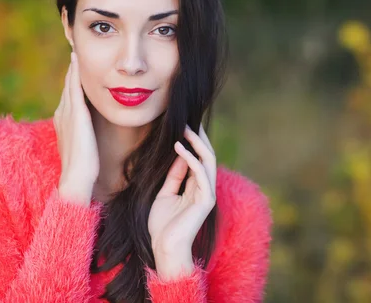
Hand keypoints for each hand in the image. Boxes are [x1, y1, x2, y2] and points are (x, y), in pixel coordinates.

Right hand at [54, 52, 99, 203]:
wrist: (76, 180)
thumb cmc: (85, 169)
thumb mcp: (84, 147)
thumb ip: (87, 135)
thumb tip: (94, 131)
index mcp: (64, 122)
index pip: (69, 96)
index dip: (73, 81)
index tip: (78, 67)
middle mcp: (62, 115)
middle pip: (67, 87)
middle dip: (72, 71)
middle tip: (75, 52)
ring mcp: (66, 114)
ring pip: (69, 85)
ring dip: (72, 69)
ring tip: (76, 52)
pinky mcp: (75, 116)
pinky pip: (74, 89)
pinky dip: (75, 74)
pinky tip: (77, 62)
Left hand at [148, 123, 216, 258]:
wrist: (164, 249)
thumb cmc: (162, 225)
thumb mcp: (164, 194)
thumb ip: (173, 176)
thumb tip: (178, 155)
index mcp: (196, 188)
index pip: (198, 159)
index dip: (192, 143)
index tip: (182, 126)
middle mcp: (205, 189)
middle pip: (206, 157)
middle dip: (198, 138)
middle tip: (188, 121)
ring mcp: (207, 194)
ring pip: (208, 161)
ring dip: (197, 143)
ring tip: (185, 129)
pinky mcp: (206, 201)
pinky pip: (201, 174)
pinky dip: (191, 159)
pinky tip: (180, 147)